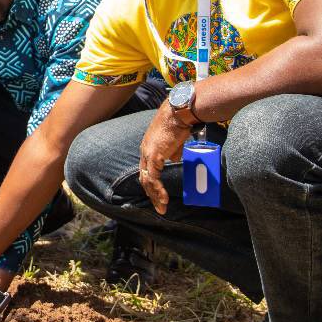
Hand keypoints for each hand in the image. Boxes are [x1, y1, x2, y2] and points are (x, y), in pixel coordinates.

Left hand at [138, 99, 192, 214]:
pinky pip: (154, 177)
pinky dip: (158, 189)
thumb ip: (172, 153)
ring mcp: (147, 153)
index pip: (146, 170)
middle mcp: (144, 151)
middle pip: (144, 178)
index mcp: (148, 148)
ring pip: (147, 180)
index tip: (158, 195)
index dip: (151, 184)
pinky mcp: (154, 155)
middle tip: (160, 207)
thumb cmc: (178, 124)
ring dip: (155, 195)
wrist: (178, 113)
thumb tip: (175, 160)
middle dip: (152, 194)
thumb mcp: (175, 142)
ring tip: (162, 207)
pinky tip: (163, 198)